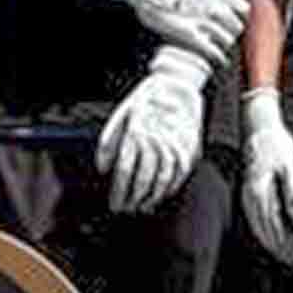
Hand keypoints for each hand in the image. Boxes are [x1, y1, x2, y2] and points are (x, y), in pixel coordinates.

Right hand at [95, 0, 252, 66]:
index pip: (243, 10)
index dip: (238, 15)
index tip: (234, 18)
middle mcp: (215, 6)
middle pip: (236, 27)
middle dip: (231, 30)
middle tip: (224, 33)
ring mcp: (203, 22)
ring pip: (226, 40)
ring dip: (224, 44)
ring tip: (218, 45)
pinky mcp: (191, 36)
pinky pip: (213, 51)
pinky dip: (218, 57)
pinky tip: (218, 59)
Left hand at [98, 49, 208, 208]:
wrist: (178, 83)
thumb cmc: (144, 100)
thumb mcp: (121, 114)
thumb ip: (108, 141)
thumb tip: (102, 169)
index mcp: (136, 130)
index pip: (126, 170)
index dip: (120, 191)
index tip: (115, 204)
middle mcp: (156, 137)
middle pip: (144, 178)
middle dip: (133, 199)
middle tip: (126, 209)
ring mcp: (175, 142)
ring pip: (164, 179)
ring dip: (152, 197)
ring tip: (141, 206)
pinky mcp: (190, 145)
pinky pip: (181, 173)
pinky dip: (171, 187)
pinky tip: (161, 195)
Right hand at [239, 89, 292, 264]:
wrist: (260, 128)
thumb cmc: (279, 146)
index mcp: (262, 193)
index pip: (275, 228)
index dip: (288, 245)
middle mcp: (251, 199)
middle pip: (266, 233)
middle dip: (284, 250)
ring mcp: (247, 198)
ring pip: (260, 230)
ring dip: (276, 245)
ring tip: (292, 255)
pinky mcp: (249, 195)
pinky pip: (256, 221)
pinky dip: (267, 234)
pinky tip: (277, 238)